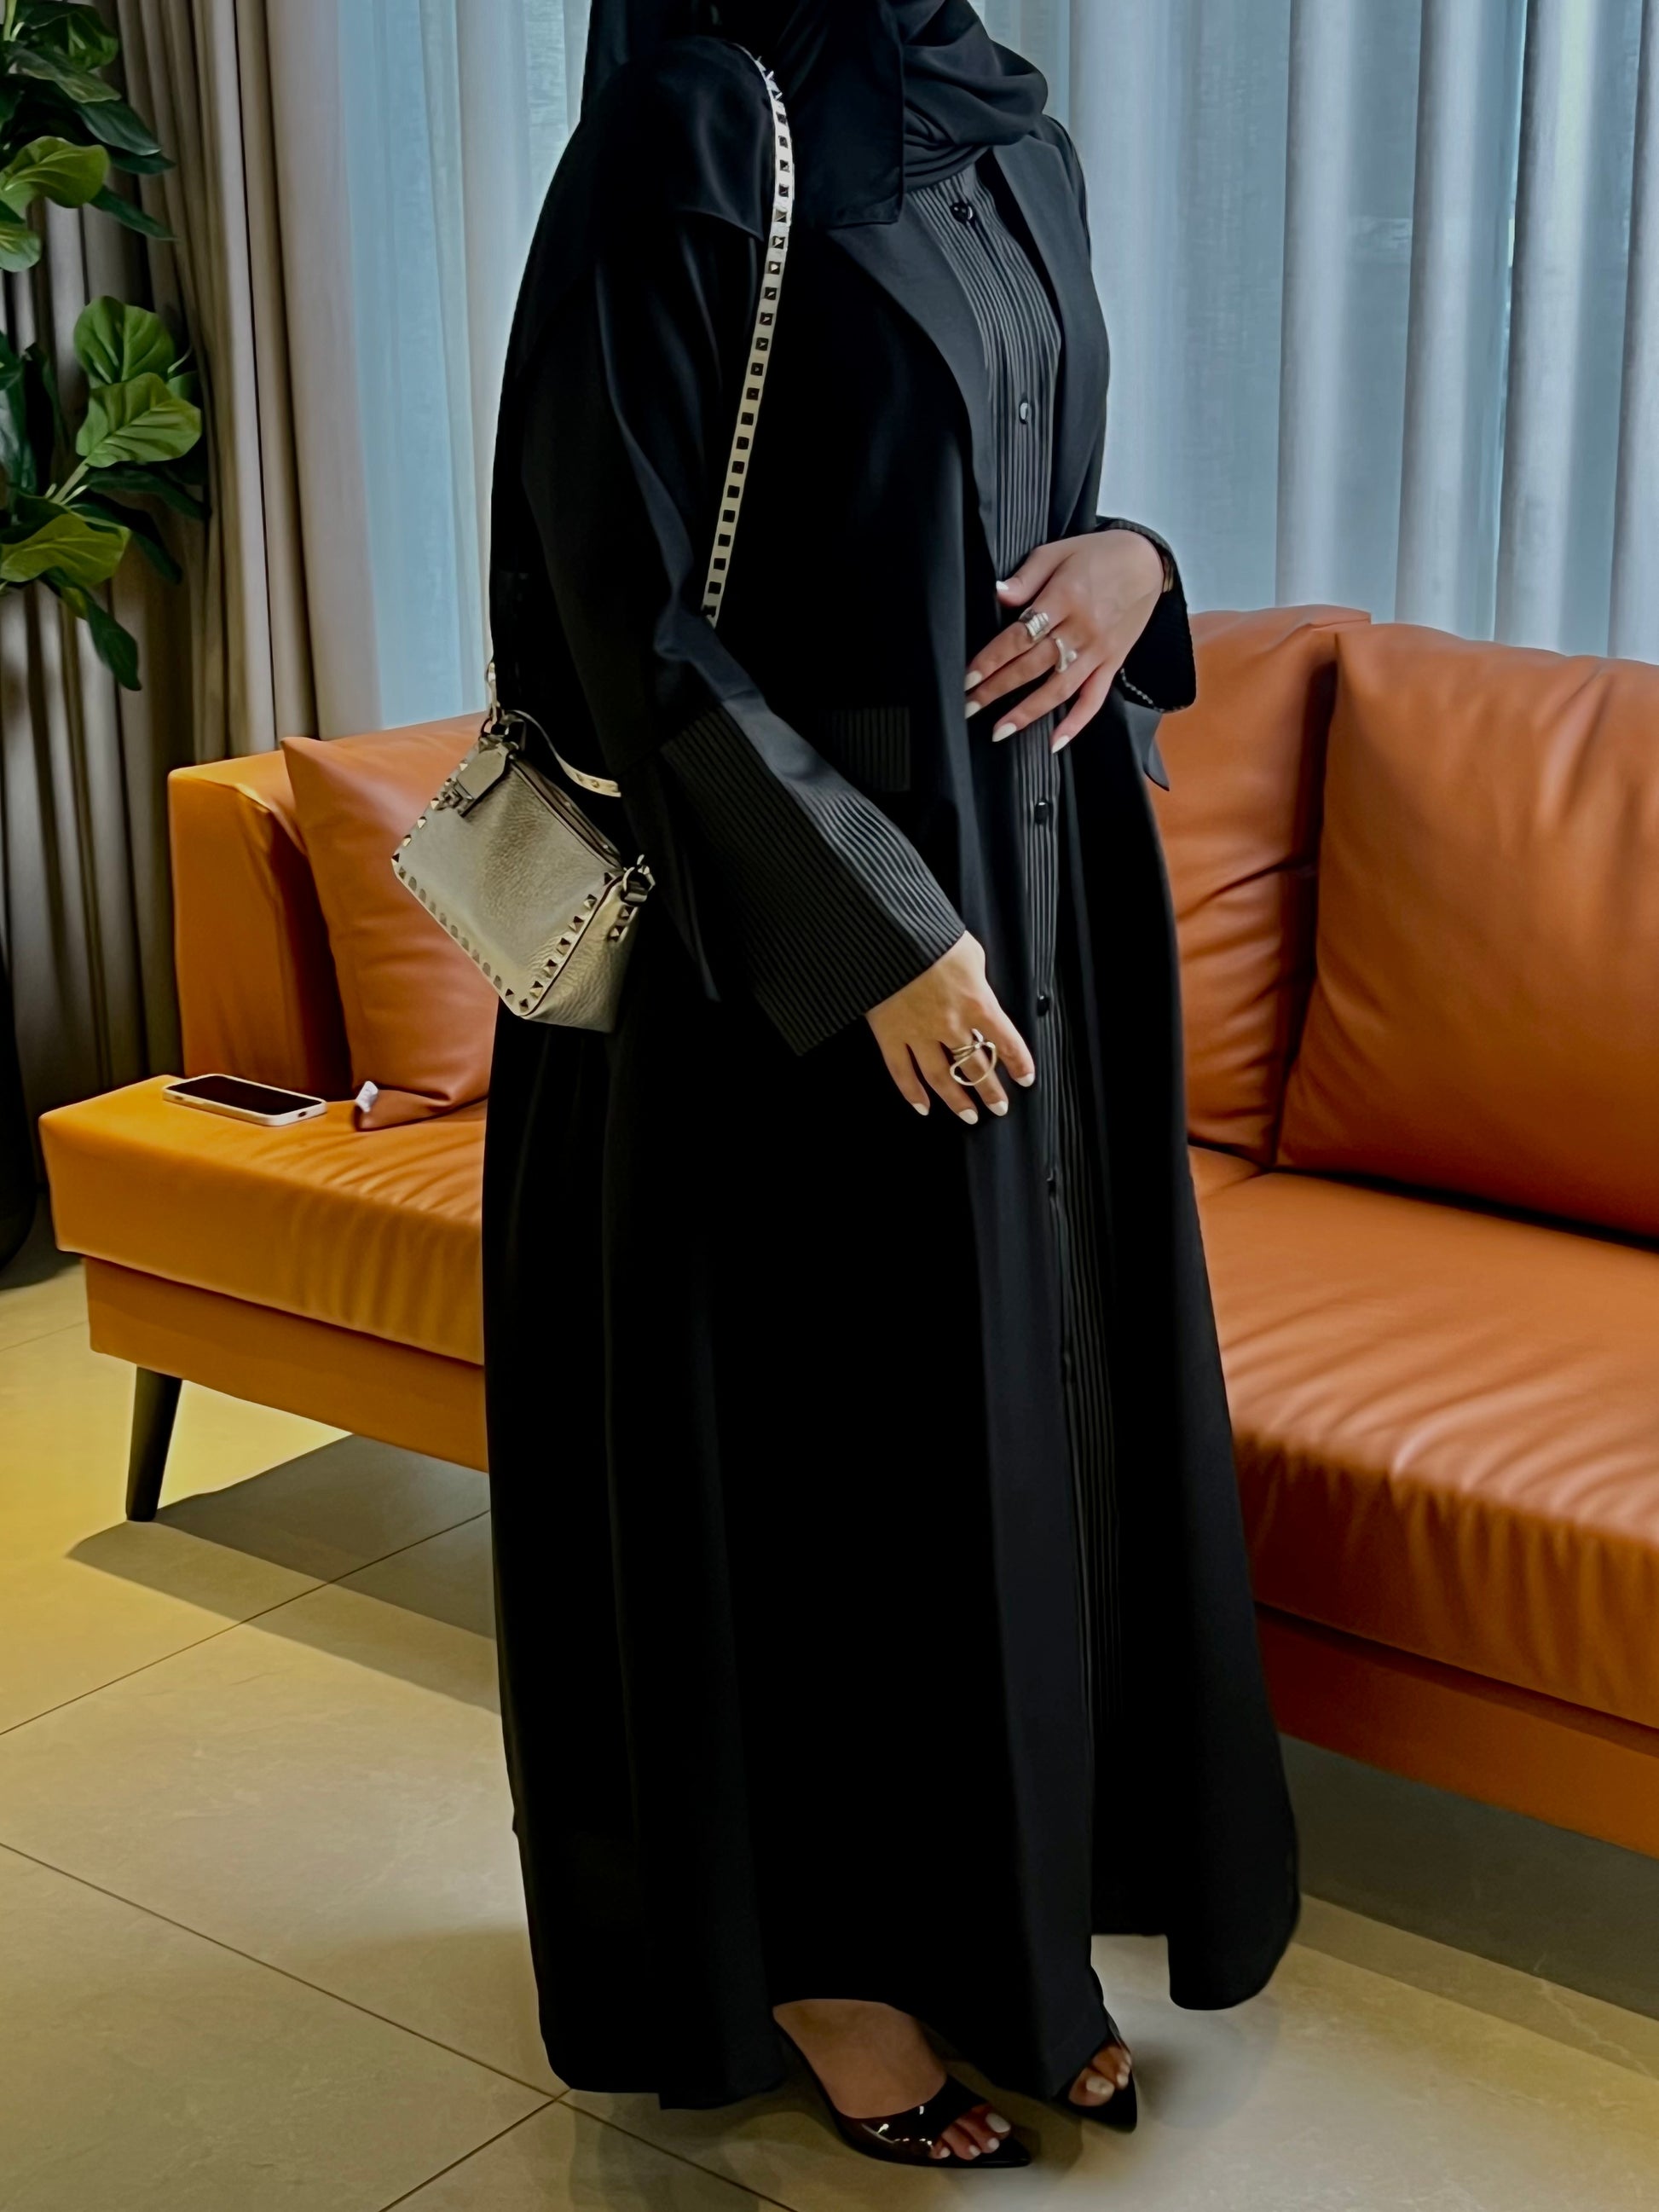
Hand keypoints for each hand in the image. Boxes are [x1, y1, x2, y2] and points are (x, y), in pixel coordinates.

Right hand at [866, 934, 1034, 1124]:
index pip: (1007, 1042)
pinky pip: (902, 1072)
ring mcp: (919, 1033)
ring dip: (957, 1101)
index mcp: (977, 1003)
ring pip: (942, 1077)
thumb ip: (977, 979)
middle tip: (999, 1107)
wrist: (890, 932)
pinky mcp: (890, 1035)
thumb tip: (978, 991)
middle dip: (990, 1091)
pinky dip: (912, 1093)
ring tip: (969, 1117)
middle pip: (976, 1068)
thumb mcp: (970, 953)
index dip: (1019, 1064)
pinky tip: (922, 1108)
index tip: (1026, 1078)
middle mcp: (951, 1024)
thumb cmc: (932, 936)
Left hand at [965, 528, 1165, 750]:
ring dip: (1027, 713)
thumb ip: (1026, 577)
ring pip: (1058, 689)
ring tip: (1000, 730)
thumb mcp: (1058, 552)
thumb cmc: (1099, 555)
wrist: (1148, 562)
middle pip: (1032, 666)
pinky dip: (1076, 723)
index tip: (969, 678)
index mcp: (1064, 599)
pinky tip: (1055, 742)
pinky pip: (1094, 699)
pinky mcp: (1113, 664)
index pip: (1020, 636)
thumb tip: (999, 594)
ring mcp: (1098, 651)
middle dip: (997, 690)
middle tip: (969, 707)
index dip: (992, 660)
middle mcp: (1082, 629)